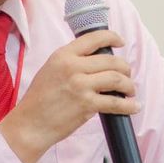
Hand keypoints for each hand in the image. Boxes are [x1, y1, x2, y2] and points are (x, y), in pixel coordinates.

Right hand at [0, 30, 139, 162]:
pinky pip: (116, 102)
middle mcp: (73, 67)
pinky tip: (133, 106)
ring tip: (130, 91)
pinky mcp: (87, 105)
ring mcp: (81, 86)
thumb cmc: (39, 99)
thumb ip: (71, 61)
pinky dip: (129, 105)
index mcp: (63, 55)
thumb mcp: (51, 69)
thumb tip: (97, 59)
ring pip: (117, 79)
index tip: (120, 42)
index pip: (94, 38)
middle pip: (112, 61)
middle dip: (125, 68)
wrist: (30, 124)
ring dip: (129, 85)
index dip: (112, 38)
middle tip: (127, 75)